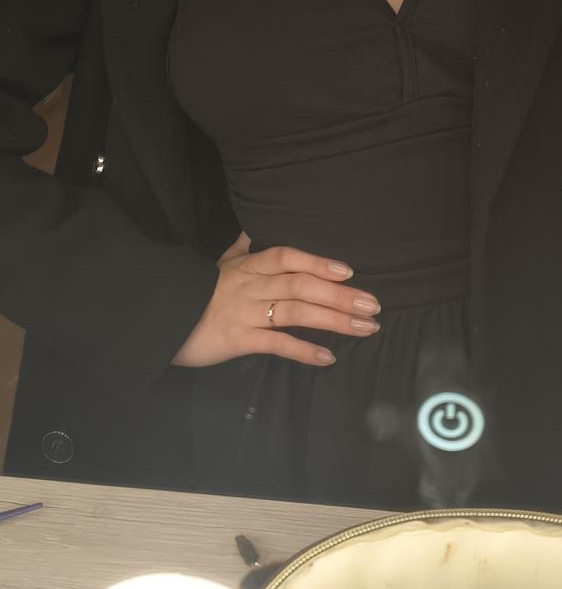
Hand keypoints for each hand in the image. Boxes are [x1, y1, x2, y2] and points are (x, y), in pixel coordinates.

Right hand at [171, 231, 381, 368]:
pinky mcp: (239, 340)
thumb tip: (248, 231)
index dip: (319, 262)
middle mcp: (253, 286)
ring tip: (364, 328)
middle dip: (341, 295)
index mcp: (250, 266)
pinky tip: (328, 357)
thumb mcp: (218, 265)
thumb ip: (239, 249)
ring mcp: (247, 313)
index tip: (349, 271)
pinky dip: (304, 350)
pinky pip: (277, 344)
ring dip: (334, 320)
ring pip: (297, 312)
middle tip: (373, 305)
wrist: (161, 318)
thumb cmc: (194, 292)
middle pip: (303, 285)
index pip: (289, 257)